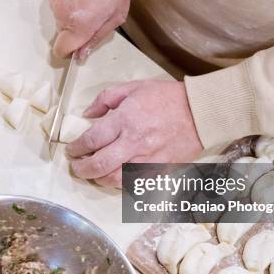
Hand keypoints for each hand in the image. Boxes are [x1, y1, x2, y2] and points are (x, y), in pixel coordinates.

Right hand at [48, 0, 130, 58]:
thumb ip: (97, 37)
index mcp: (80, 25)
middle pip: (63, 37)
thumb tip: (82, 54)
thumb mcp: (116, 14)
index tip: (78, 50)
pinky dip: (69, 6)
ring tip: (89, 1)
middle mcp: (62, 16)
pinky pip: (59, 8)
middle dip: (76, 33)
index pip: (62, 51)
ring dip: (73, 18)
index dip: (70, 53)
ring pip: (61, 22)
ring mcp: (54, 4)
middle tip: (93, 18)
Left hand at [66, 80, 203, 186]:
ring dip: (99, 180)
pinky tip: (116, 178)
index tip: (72, 150)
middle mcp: (134, 142)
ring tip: (95, 174)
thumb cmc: (167, 97)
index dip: (76, 148)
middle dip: (82, 169)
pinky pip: (135, 185)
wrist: (201, 112)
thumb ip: (106, 99)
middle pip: (99, 165)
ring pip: (115, 180)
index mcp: (125, 120)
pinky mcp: (160, 170)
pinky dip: (121, 185)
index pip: (91, 140)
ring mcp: (148, 159)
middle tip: (77, 167)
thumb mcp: (133, 87)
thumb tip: (87, 114)